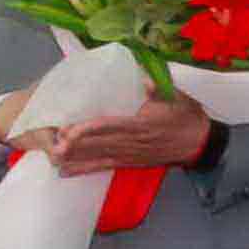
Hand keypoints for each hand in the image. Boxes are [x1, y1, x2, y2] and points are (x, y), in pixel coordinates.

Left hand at [51, 91, 213, 175]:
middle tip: (49, 145)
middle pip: (97, 145)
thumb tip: (140, 77)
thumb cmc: (186, 116)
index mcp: (141, 124)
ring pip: (97, 157)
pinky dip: (84, 169)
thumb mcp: (175, 96)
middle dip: (73, 146)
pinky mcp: (128, 163)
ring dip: (74, 159)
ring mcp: (129, 155)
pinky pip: (103, 167)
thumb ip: (156, 86)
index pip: (109, 127)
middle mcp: (131, 143)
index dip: (87, 130)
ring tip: (51, 158)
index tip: (68, 131)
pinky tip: (65, 171)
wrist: (199, 143)